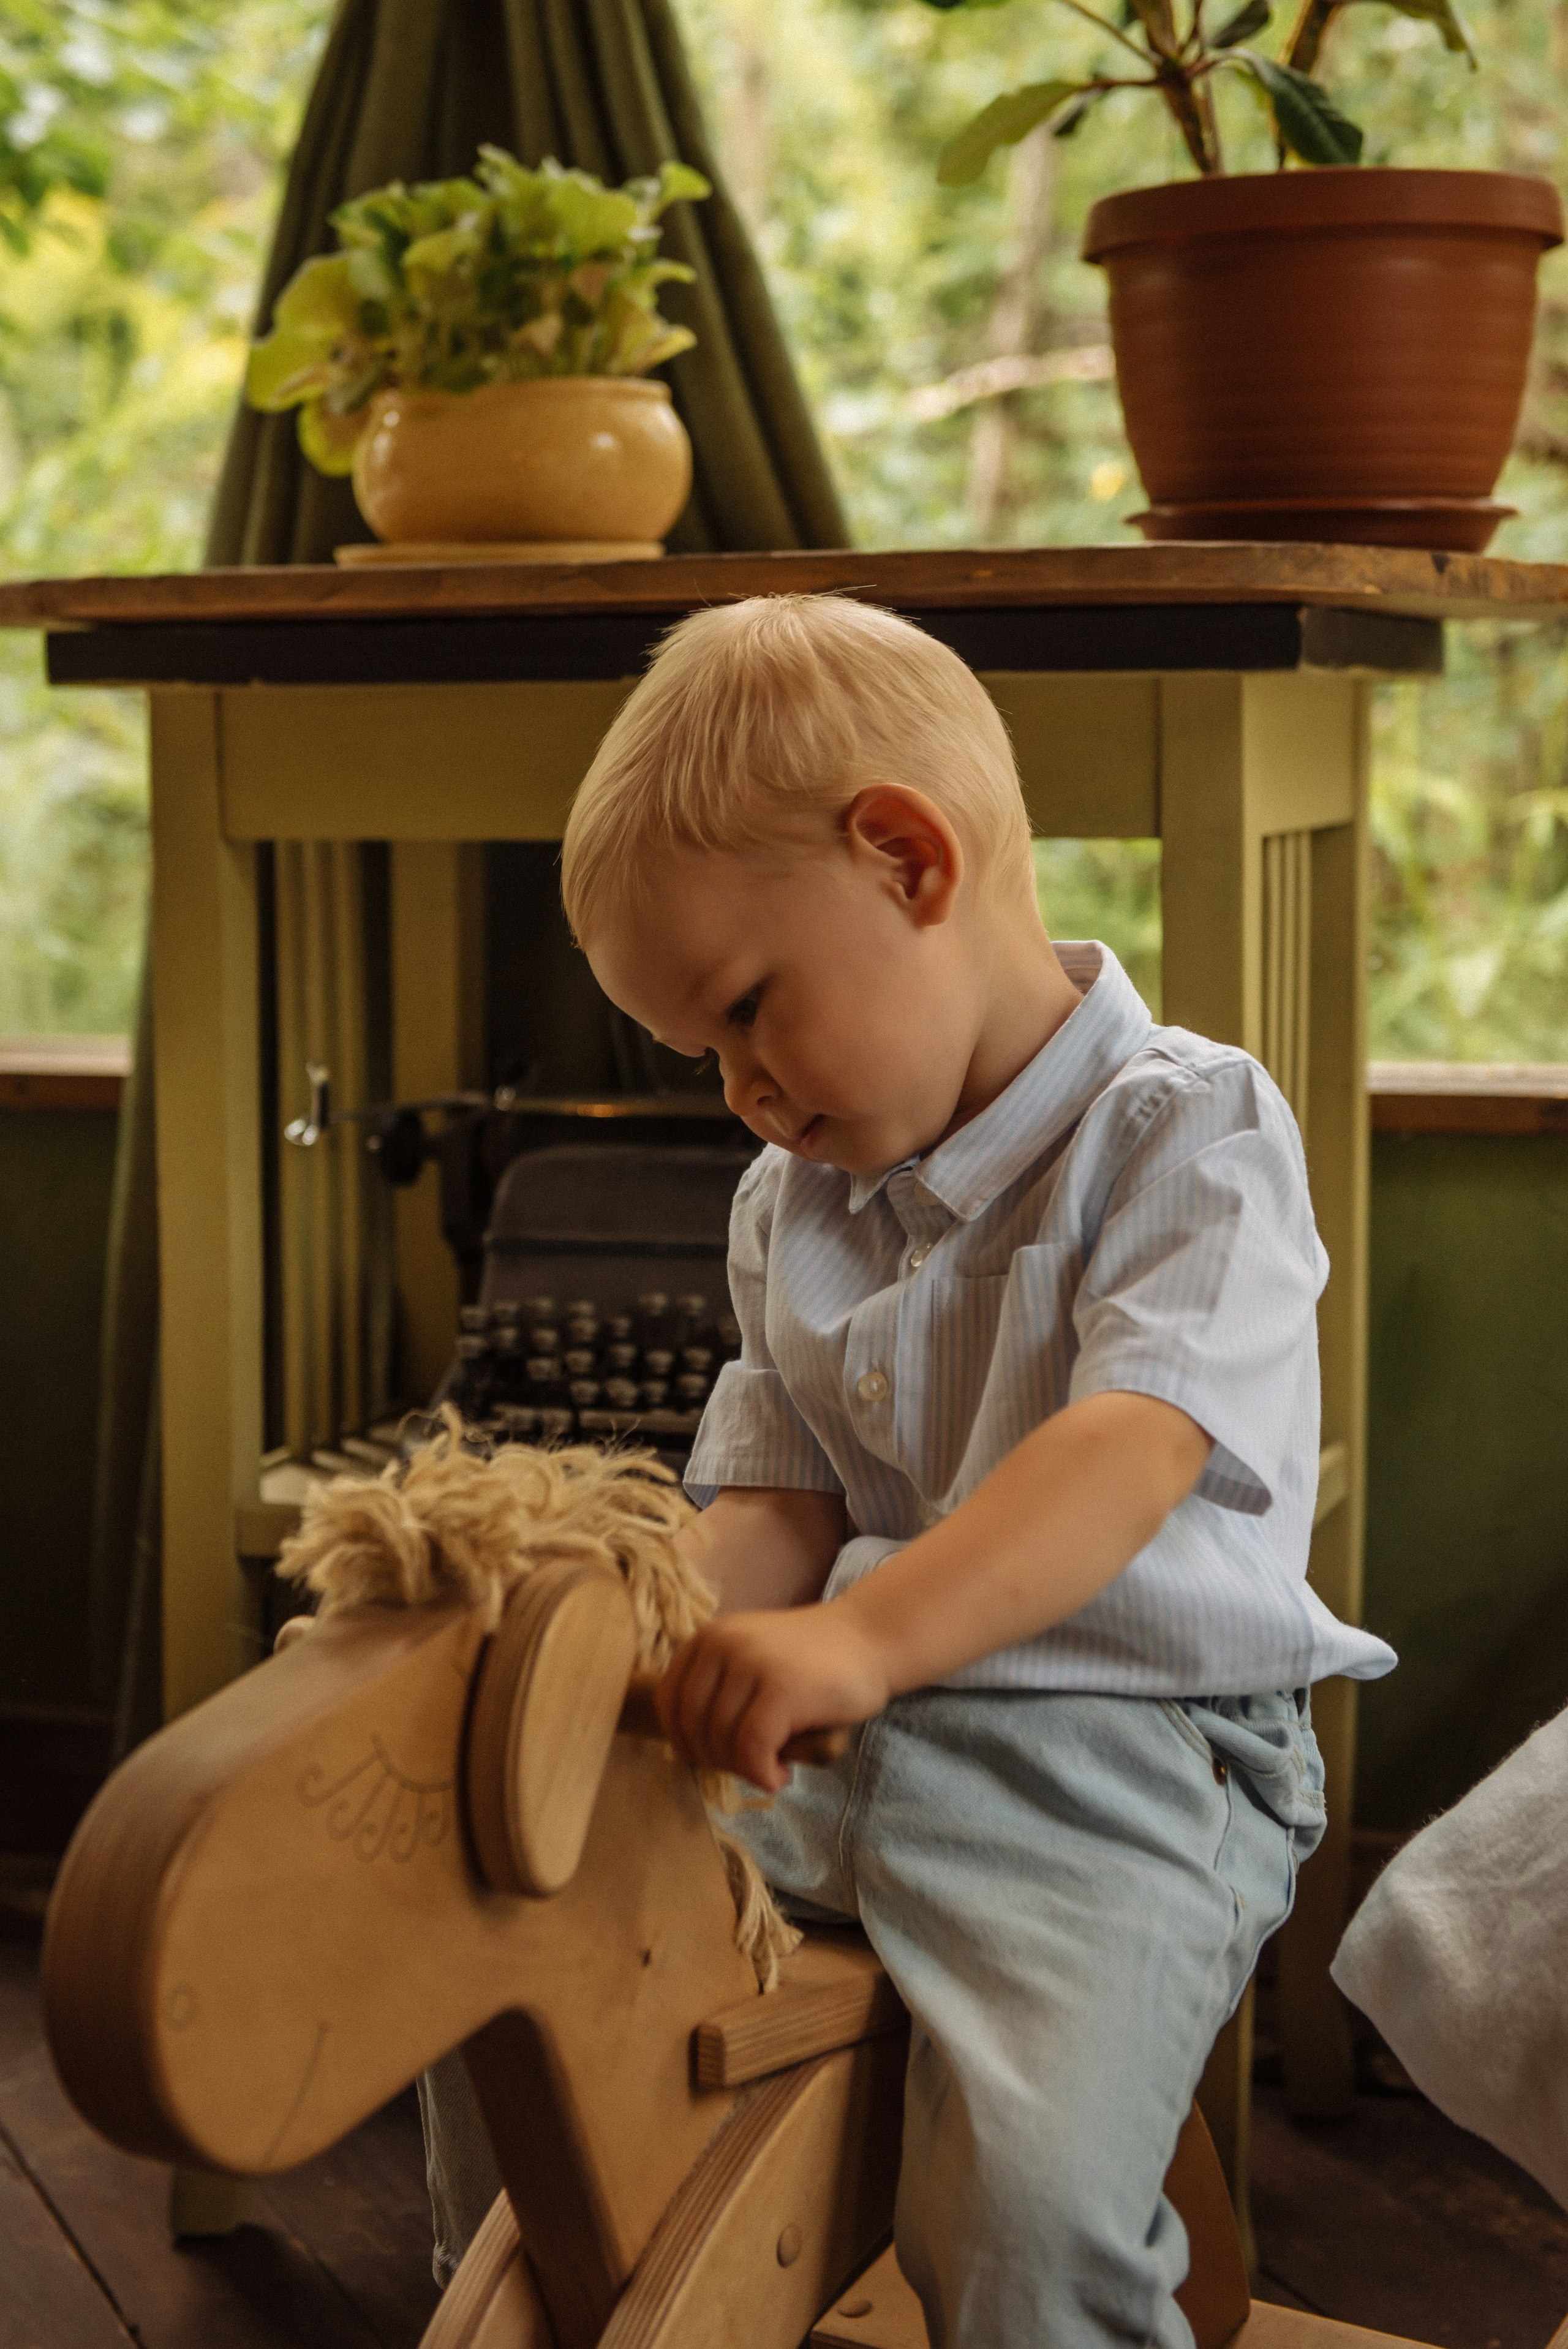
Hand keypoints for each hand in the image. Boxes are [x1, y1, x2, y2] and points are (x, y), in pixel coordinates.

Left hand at [656, 1604, 890, 1791]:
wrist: (870, 1639)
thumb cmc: (809, 1664)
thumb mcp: (749, 1664)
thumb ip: (717, 1695)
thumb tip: (685, 1754)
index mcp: (708, 1638)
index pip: (669, 1703)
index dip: (686, 1742)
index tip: (717, 1757)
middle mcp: (723, 1643)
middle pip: (692, 1728)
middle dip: (719, 1761)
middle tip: (753, 1766)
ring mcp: (752, 1663)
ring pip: (721, 1742)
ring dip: (745, 1770)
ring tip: (772, 1768)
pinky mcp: (782, 1688)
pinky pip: (752, 1749)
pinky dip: (762, 1774)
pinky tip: (781, 1775)